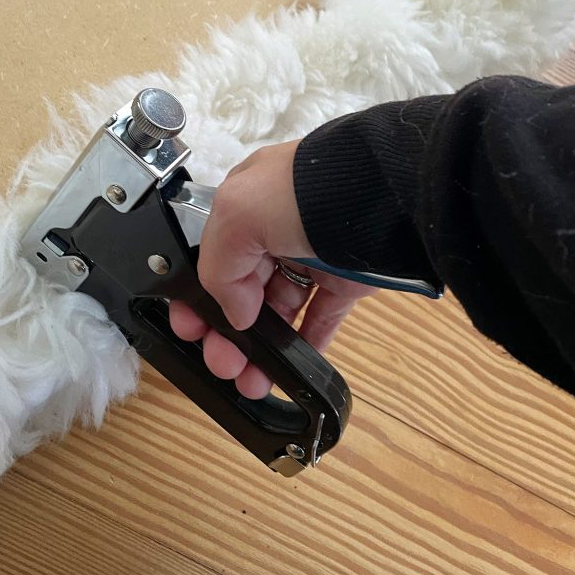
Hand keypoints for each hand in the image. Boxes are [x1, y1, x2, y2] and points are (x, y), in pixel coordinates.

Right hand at [168, 140, 374, 398]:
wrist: (383, 195)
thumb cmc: (305, 192)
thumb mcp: (238, 214)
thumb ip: (218, 265)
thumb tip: (237, 312)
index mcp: (247, 205)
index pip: (213, 258)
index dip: (199, 297)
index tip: (191, 331)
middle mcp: (276, 230)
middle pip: (243, 290)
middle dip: (227, 333)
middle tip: (223, 365)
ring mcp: (312, 256)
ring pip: (278, 310)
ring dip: (262, 348)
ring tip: (252, 381)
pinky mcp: (346, 281)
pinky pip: (320, 318)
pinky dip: (304, 344)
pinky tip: (288, 370)